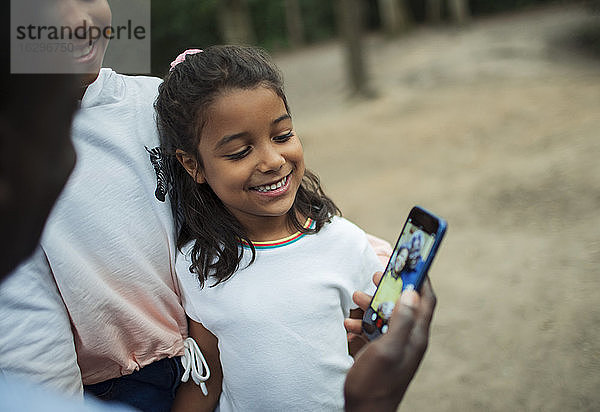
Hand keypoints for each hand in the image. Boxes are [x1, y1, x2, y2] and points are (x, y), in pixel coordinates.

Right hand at [344, 278, 436, 411]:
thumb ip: (402, 321)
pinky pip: (375, 330)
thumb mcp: (387, 349)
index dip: (421, 278)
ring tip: (355, 299)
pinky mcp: (383, 353)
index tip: (409, 261)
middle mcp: (409, 339)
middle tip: (376, 275)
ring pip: (387, 315)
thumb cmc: (375, 384)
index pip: (426, 299)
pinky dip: (363, 324)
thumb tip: (412, 292)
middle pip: (405, 304)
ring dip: (372, 305)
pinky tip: (349, 326)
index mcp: (416, 336)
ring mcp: (396, 346)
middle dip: (390, 288)